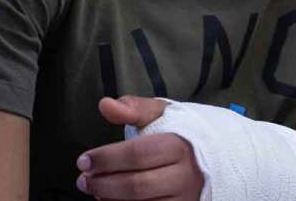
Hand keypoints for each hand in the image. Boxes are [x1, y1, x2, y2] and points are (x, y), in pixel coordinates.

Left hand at [76, 96, 203, 199]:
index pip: (137, 154)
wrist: (212, 156)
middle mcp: (184, 176)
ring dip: (111, 200)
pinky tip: (112, 199)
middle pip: (137, 186)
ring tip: (95, 189)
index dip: (106, 159)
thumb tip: (105, 105)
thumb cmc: (179, 134)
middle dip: (104, 184)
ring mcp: (184, 198)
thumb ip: (133, 108)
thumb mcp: (161, 114)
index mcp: (180, 146)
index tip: (84, 160)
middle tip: (83, 180)